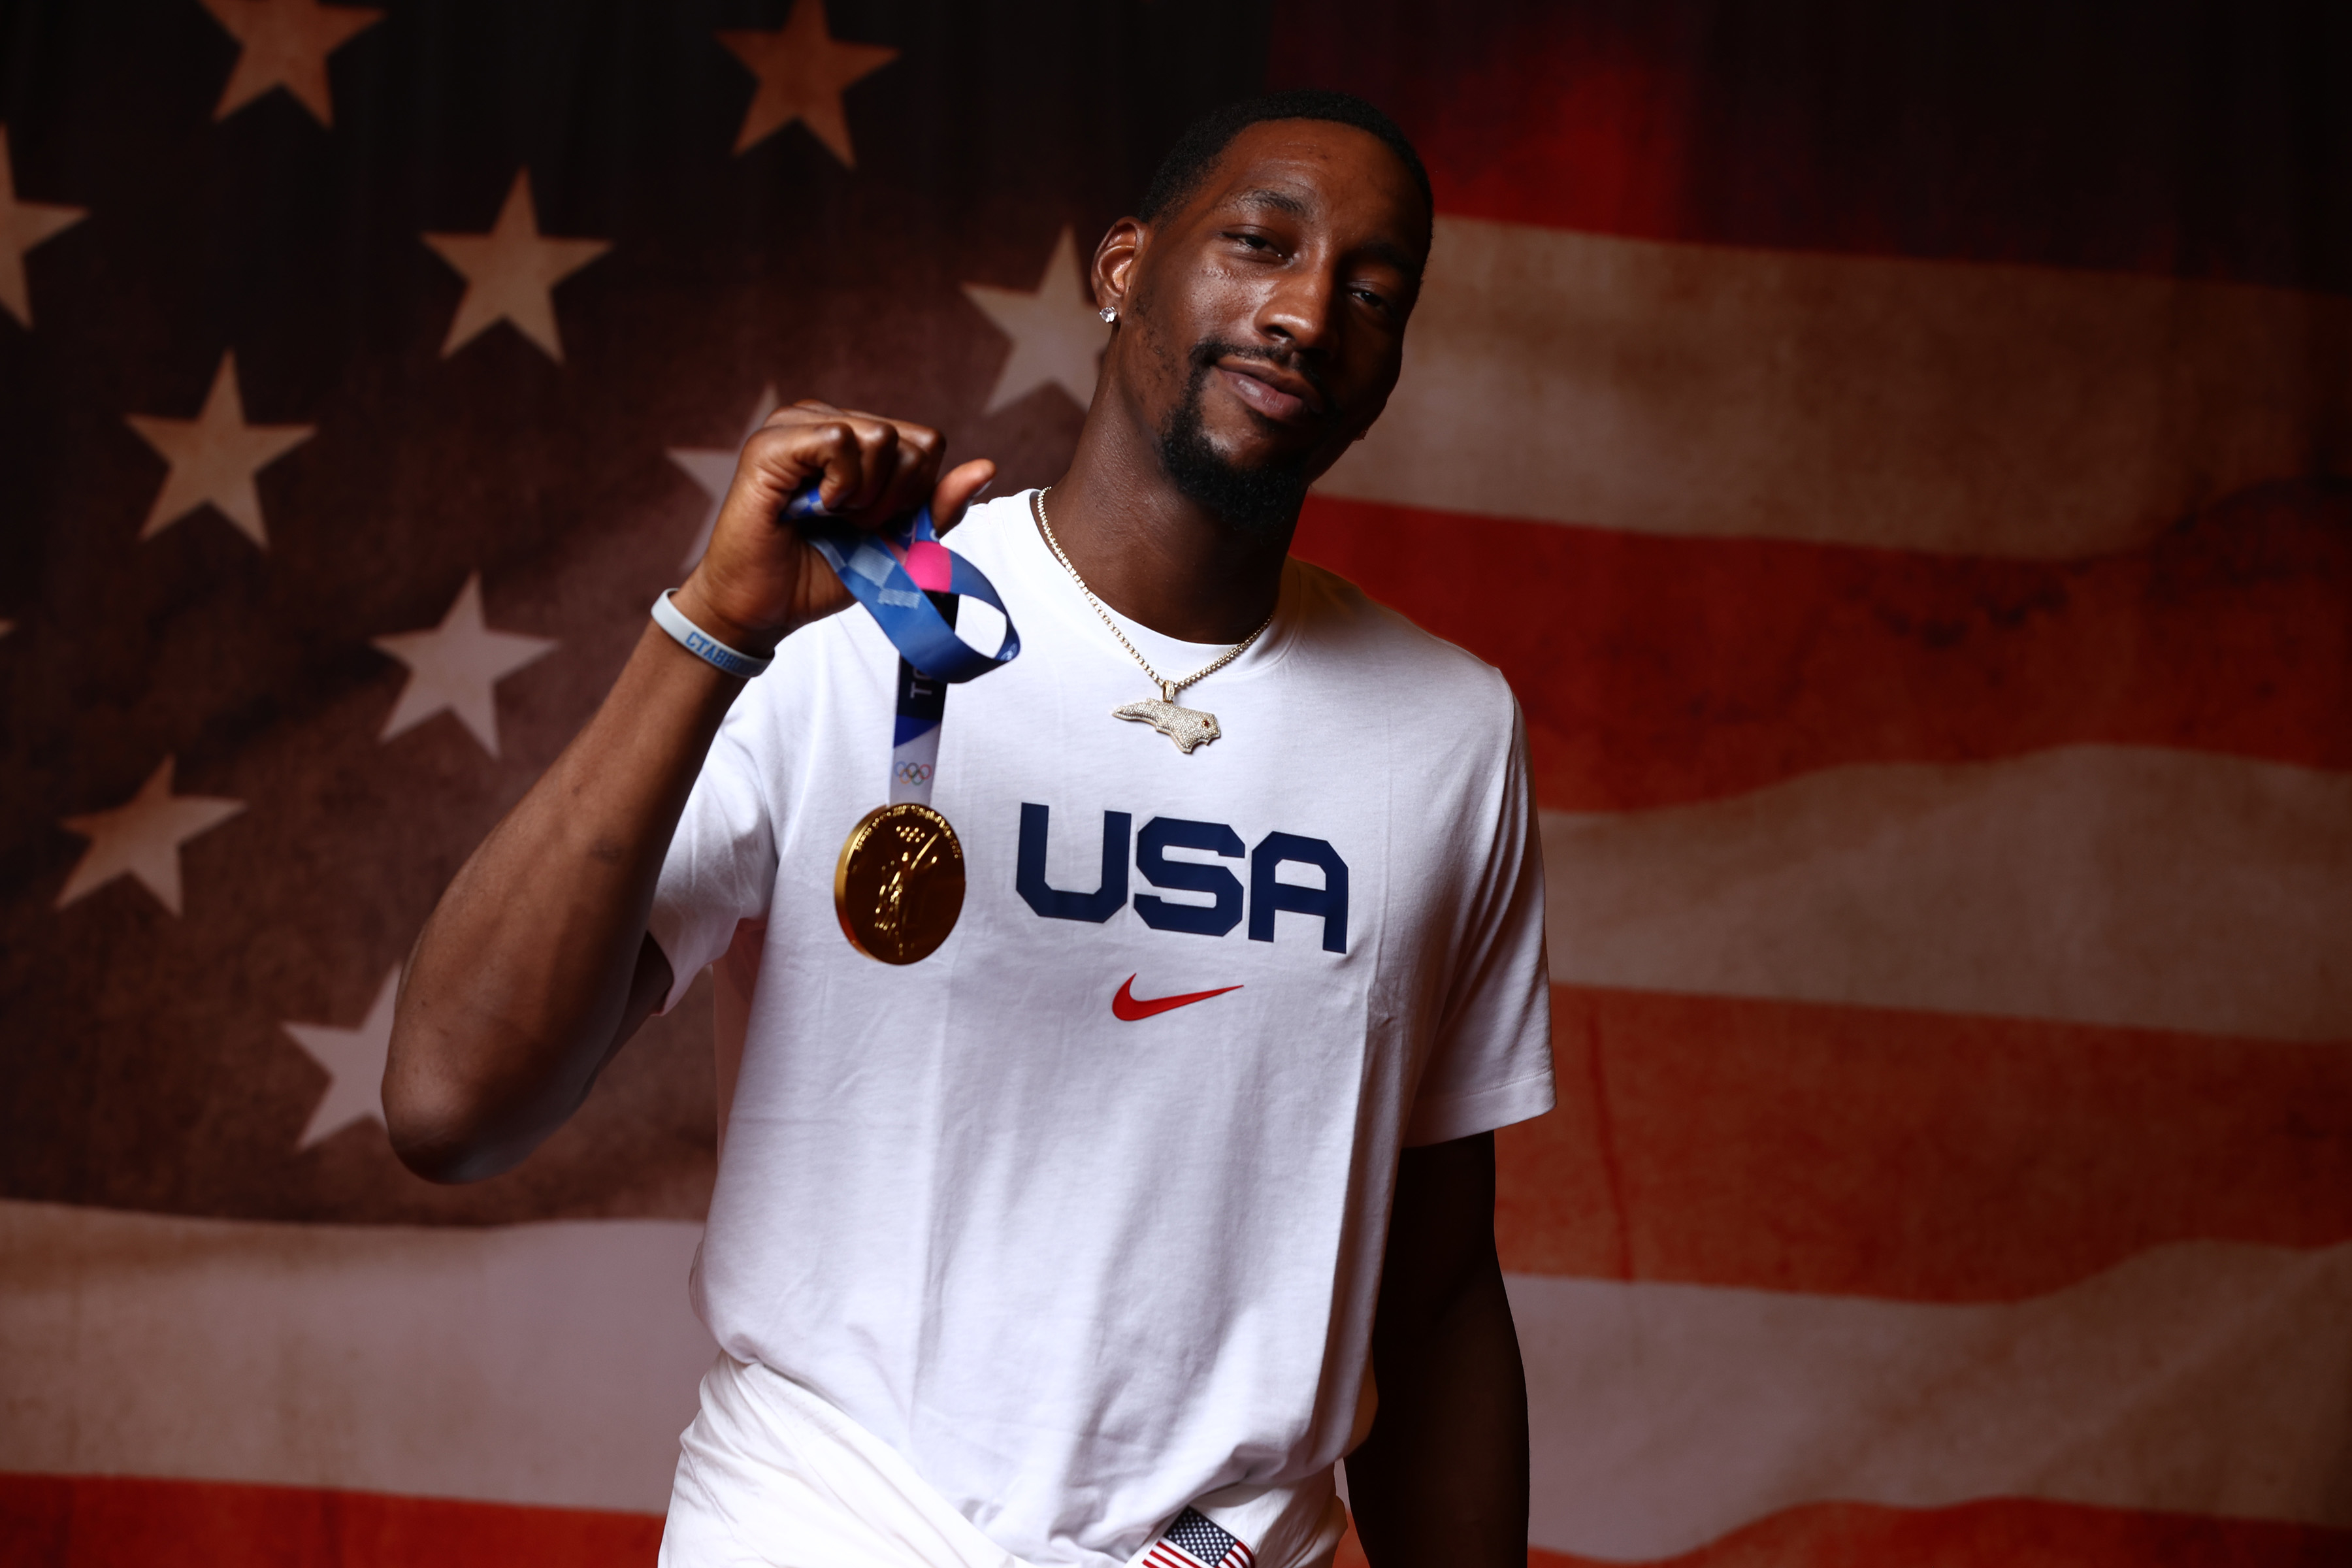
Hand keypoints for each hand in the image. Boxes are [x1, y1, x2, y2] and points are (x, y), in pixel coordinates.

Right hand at [674, 400, 995, 654]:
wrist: (766, 609)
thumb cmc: (822, 572)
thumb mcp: (898, 540)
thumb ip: (938, 505)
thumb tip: (987, 466)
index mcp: (857, 438)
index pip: (927, 443)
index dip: (914, 494)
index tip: (875, 524)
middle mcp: (827, 420)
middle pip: (913, 441)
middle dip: (893, 497)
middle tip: (849, 524)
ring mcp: (797, 425)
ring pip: (882, 435)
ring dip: (866, 495)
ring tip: (828, 516)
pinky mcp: (772, 442)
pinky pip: (840, 439)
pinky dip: (840, 486)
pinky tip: (812, 507)